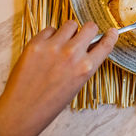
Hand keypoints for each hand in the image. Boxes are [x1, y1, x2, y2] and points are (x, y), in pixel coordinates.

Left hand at [0, 21, 117, 135]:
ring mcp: (54, 47)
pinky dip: (50, 36)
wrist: (22, 111)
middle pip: (90, 27)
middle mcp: (73, 54)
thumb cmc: (51, 102)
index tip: (112, 31)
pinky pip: (49, 29)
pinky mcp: (36, 44)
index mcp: (86, 67)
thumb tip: (89, 47)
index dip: (111, 36)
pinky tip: (46, 48)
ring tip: (61, 43)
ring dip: (69, 32)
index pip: (106, 44)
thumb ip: (85, 64)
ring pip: (70, 24)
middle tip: (82, 36)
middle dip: (88, 30)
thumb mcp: (77, 84)